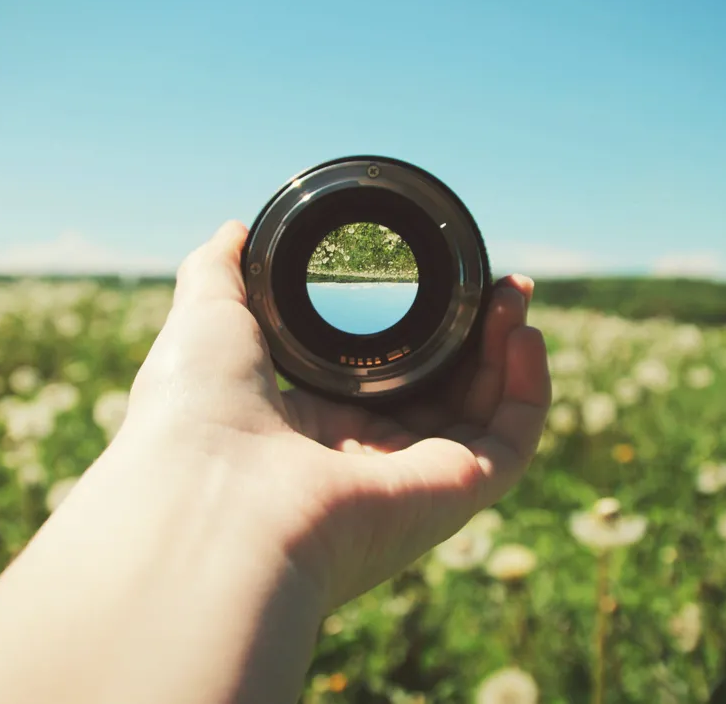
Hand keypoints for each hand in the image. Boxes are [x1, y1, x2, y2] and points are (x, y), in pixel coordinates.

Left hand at [120, 221, 551, 609]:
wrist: (210, 497)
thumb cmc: (197, 412)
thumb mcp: (206, 317)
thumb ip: (220, 270)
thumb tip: (236, 229)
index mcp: (307, 426)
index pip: (378, 379)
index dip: (413, 331)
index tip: (435, 282)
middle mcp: (361, 459)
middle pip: (441, 394)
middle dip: (474, 336)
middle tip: (494, 285)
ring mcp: (409, 480)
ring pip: (482, 414)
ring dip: (506, 351)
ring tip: (513, 293)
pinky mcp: (450, 496)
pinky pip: (510, 445)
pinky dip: (528, 393)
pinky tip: (524, 337)